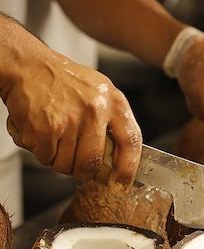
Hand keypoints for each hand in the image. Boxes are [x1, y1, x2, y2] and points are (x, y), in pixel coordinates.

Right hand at [1, 47, 141, 186]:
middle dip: (82, 170)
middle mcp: (95, 111)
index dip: (127, 168)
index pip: (131, 142)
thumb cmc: (65, 80)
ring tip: (55, 138)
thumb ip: (113, 120)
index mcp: (114, 102)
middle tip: (76, 163)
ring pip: (66, 164)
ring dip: (58, 159)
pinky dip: (41, 152)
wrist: (28, 65)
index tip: (121, 183)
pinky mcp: (45, 129)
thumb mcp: (101, 92)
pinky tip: (41, 133)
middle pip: (93, 163)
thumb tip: (120, 158)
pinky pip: (46, 158)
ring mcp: (69, 121)